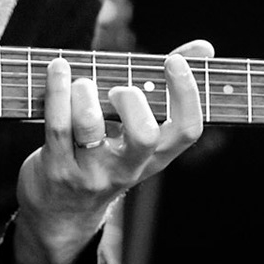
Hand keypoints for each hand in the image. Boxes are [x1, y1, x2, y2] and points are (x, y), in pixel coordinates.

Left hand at [12, 40, 209, 263]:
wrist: (60, 214)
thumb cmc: (104, 154)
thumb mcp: (136, 131)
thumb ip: (167, 86)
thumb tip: (205, 48)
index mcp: (155, 157)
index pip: (187, 131)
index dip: (186, 94)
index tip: (173, 61)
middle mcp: (127, 168)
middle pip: (144, 136)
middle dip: (132, 100)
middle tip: (118, 89)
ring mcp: (91, 172)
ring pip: (90, 126)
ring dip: (84, 91)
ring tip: (81, 82)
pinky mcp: (57, 169)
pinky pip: (57, 126)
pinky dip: (57, 91)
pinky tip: (57, 70)